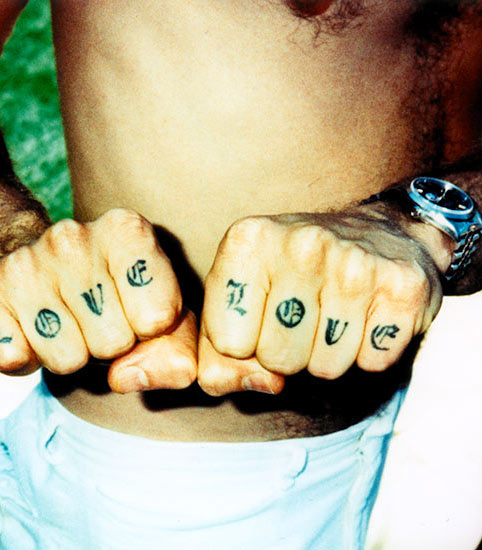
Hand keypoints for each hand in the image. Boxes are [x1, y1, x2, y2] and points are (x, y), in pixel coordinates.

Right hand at [0, 208, 195, 388]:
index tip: (129, 311)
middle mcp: (70, 237)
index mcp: (125, 230)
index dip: (146, 331)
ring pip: (65, 360)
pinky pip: (12, 359)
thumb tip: (128, 378)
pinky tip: (20, 327)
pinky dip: (20, 358)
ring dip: (62, 354)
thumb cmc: (105, 296)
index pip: (158, 319)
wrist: (19, 262)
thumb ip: (176, 352)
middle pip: (112, 344)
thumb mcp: (159, 315)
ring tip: (55, 322)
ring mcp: (20, 262)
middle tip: (86, 320)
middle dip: (104, 347)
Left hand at [196, 207, 444, 395]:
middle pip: (277, 361)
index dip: (242, 345)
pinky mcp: (404, 287)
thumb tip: (262, 384)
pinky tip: (367, 316)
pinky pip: (373, 363)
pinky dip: (369, 353)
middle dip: (286, 355)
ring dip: (327, 356)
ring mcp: (356, 263)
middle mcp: (301, 244)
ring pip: (326, 368)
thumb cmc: (289, 277)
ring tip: (333, 314)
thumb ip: (218, 358)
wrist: (379, 232)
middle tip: (302, 317)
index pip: (227, 344)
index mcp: (248, 241)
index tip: (259, 317)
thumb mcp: (236, 301)